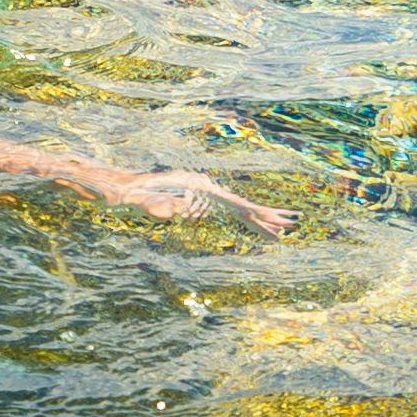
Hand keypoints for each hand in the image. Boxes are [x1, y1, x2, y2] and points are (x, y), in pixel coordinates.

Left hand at [109, 165, 289, 232]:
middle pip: (243, 206)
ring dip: (259, 220)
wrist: (126, 187)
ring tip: (283, 228)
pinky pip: (227, 213)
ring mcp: (205, 195)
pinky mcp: (200, 200)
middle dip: (267, 218)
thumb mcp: (145, 200)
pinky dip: (243, 220)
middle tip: (290, 226)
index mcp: (202, 188)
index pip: (236, 205)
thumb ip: (157, 206)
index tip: (276, 221)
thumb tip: (169, 211)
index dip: (258, 214)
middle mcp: (207, 190)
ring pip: (238, 210)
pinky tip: (253, 224)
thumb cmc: (135, 195)